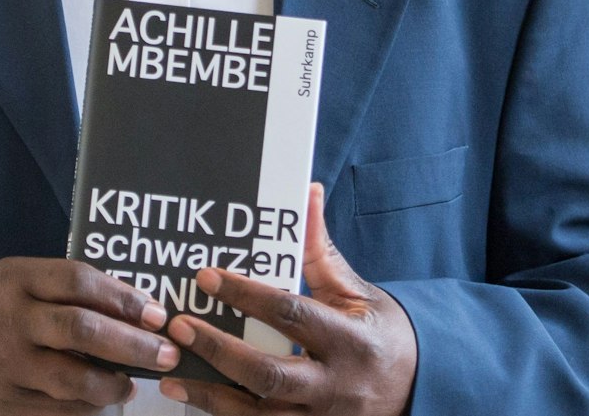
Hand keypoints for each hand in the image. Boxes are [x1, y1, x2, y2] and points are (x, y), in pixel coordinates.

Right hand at [0, 256, 181, 414]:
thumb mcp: (15, 279)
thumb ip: (62, 287)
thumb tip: (133, 305)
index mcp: (17, 279)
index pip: (79, 282)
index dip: (124, 298)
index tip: (157, 313)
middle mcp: (12, 320)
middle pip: (82, 331)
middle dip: (133, 344)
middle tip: (167, 352)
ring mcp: (8, 365)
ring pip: (73, 379)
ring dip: (114, 384)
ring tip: (132, 383)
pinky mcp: (6, 402)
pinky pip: (58, 409)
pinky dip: (88, 407)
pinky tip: (103, 400)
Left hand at [159, 183, 417, 414]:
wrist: (417, 388)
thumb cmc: (380, 334)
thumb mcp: (357, 291)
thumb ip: (321, 250)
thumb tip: (308, 192)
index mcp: (349, 340)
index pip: (291, 314)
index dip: (246, 296)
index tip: (206, 277)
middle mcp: (335, 385)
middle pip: (270, 374)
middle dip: (220, 350)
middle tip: (179, 327)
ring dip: (211, 396)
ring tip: (171, 376)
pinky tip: (195, 400)